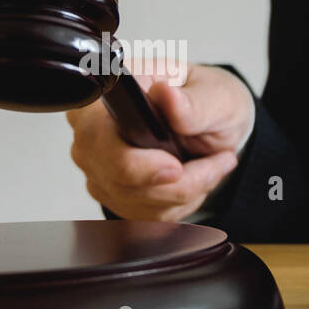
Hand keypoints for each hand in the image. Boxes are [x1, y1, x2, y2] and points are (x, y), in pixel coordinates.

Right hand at [67, 61, 253, 220]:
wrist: (215, 123)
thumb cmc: (207, 101)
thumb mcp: (215, 94)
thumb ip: (194, 102)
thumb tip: (168, 96)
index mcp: (107, 97)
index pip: (96, 138)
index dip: (135, 163)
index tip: (176, 167)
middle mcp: (92, 132)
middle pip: (116, 178)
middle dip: (175, 182)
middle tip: (214, 162)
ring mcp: (99, 166)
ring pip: (136, 201)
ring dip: (185, 191)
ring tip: (211, 165)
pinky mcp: (114, 193)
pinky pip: (146, 214)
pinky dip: (181, 202)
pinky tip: (195, 178)